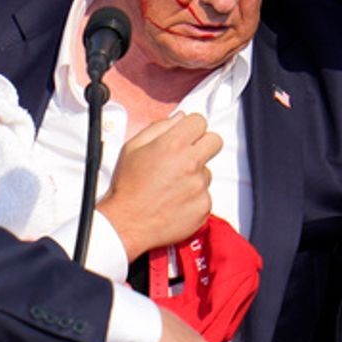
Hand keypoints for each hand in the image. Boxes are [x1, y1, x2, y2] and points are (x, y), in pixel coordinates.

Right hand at [98, 112, 221, 259]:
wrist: (126, 223)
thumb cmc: (127, 187)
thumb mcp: (133, 148)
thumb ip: (159, 127)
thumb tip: (179, 118)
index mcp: (173, 145)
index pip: (200, 121)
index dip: (191, 128)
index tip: (186, 135)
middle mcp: (190, 164)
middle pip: (215, 141)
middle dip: (203, 144)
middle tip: (187, 156)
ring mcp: (199, 186)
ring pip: (207, 172)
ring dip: (195, 176)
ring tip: (172, 186)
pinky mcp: (204, 206)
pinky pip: (205, 195)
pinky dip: (194, 198)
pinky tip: (175, 201)